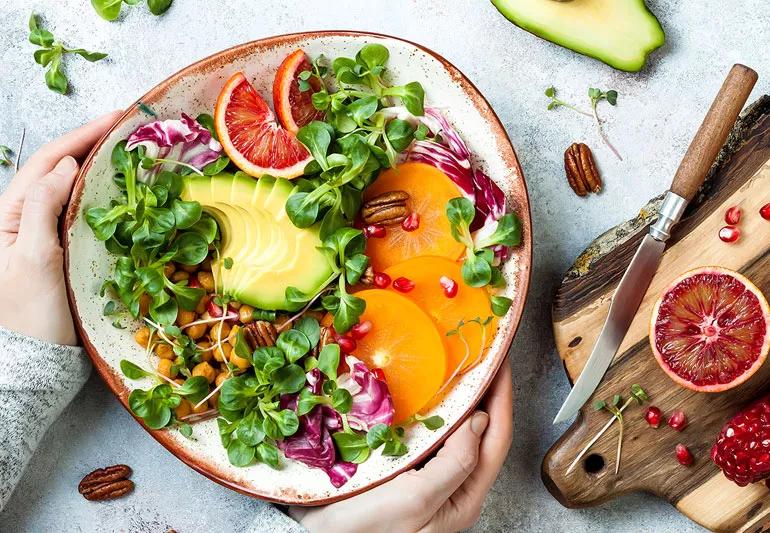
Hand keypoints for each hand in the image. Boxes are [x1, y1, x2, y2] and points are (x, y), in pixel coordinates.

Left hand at [0, 111, 121, 344]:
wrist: (35, 358)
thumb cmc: (30, 315)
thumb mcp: (32, 259)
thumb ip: (42, 208)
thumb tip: (66, 166)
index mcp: (9, 213)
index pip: (48, 162)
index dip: (81, 135)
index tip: (116, 117)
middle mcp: (23, 216)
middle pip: (59, 167)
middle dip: (92, 141)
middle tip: (128, 126)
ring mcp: (43, 231)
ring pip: (71, 186)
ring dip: (99, 163)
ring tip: (128, 148)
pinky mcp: (61, 247)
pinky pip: (81, 209)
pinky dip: (102, 192)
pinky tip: (120, 187)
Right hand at [291, 357, 512, 532]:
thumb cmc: (366, 531)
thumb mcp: (416, 500)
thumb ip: (456, 463)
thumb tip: (480, 420)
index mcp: (462, 498)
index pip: (496, 439)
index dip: (501, 398)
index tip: (500, 362)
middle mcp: (450, 488)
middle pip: (479, 434)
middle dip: (483, 394)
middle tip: (480, 357)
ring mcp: (426, 479)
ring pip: (453, 432)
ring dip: (458, 399)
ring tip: (457, 366)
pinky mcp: (402, 470)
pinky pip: (425, 435)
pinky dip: (429, 410)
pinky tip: (422, 391)